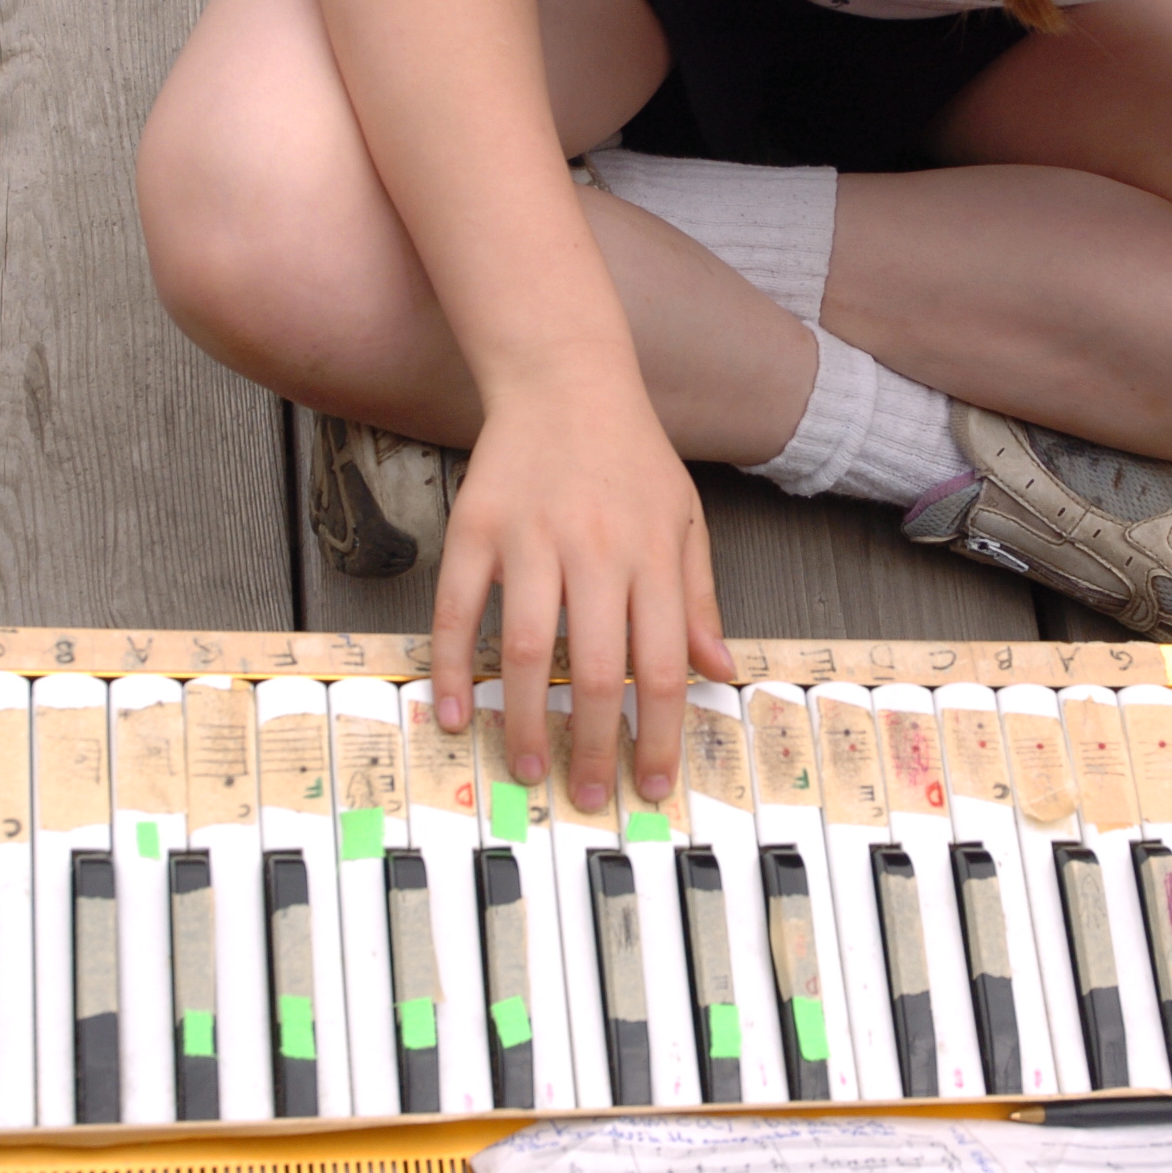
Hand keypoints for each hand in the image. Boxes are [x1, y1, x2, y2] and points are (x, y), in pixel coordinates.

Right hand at [430, 380, 733, 815]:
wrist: (565, 377)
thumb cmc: (630, 455)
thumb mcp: (685, 520)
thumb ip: (700, 600)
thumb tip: (720, 673)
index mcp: (654, 557)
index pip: (664, 667)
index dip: (659, 735)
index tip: (651, 783)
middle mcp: (597, 552)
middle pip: (600, 670)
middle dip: (596, 746)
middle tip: (590, 795)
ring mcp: (532, 539)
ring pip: (531, 650)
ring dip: (526, 719)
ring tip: (526, 766)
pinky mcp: (477, 528)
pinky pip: (459, 609)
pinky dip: (453, 665)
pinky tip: (452, 710)